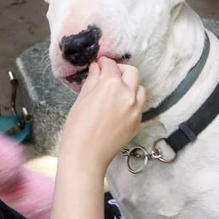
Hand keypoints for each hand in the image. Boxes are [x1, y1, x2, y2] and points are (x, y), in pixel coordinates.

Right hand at [59, 57, 145, 173]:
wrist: (86, 156)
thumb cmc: (77, 128)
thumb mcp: (82, 100)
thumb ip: (92, 80)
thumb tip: (96, 68)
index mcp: (111, 85)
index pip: (111, 65)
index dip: (103, 63)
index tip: (99, 64)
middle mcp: (127, 94)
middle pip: (132, 72)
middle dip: (121, 70)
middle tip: (109, 75)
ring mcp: (135, 109)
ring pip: (140, 88)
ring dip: (130, 85)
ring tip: (117, 91)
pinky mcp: (138, 121)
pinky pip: (139, 104)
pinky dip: (132, 100)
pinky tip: (119, 106)